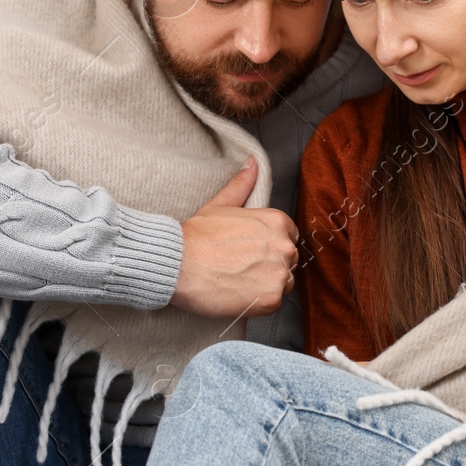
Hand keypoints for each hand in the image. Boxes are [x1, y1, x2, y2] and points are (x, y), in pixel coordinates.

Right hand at [170, 157, 298, 318]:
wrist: (177, 264)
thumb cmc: (196, 236)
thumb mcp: (221, 205)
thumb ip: (241, 185)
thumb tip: (252, 162)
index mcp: (276, 222)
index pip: (288, 237)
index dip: (268, 246)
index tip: (249, 252)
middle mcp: (284, 246)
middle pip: (287, 261)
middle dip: (267, 266)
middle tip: (239, 268)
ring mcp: (279, 273)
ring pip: (282, 283)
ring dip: (264, 285)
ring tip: (237, 281)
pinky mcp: (271, 299)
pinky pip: (273, 303)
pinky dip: (257, 302)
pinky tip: (237, 293)